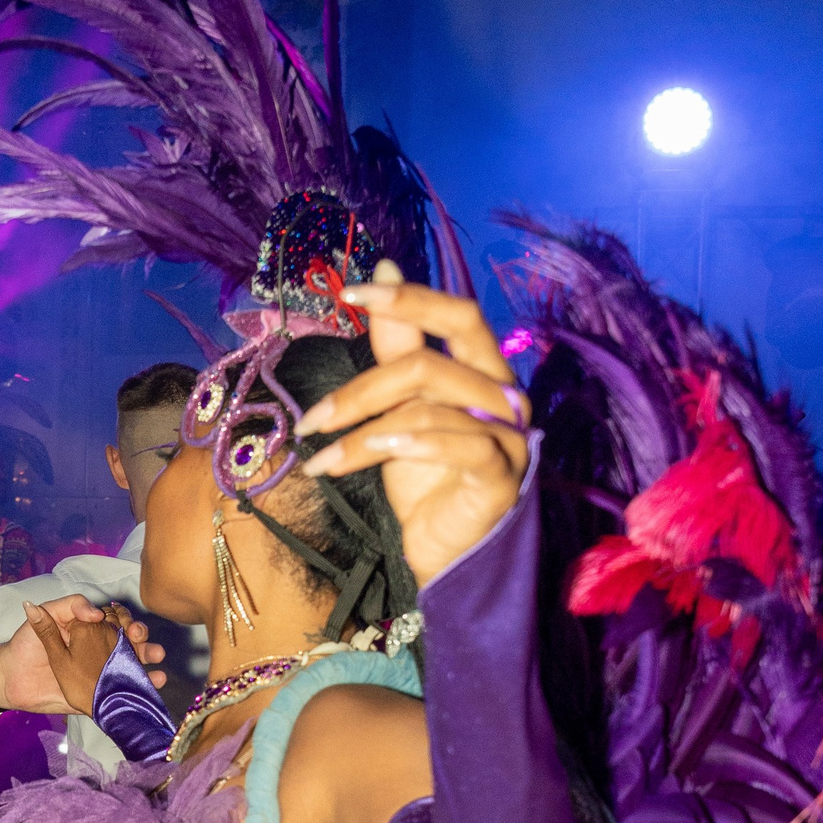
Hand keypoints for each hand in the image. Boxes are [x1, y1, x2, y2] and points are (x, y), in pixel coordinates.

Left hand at [0, 596, 162, 714]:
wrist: (10, 680)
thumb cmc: (25, 645)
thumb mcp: (44, 617)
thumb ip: (68, 607)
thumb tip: (96, 613)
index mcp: (88, 629)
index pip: (116, 621)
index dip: (126, 621)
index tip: (130, 625)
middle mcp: (98, 649)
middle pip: (130, 641)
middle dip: (142, 638)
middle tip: (142, 639)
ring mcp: (101, 671)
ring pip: (132, 663)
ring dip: (149, 657)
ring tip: (156, 657)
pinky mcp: (99, 692)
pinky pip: (124, 688)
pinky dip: (144, 684)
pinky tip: (156, 681)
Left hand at [292, 270, 528, 587]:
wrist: (440, 552)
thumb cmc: (422, 478)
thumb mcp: (398, 407)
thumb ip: (396, 347)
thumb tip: (384, 269)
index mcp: (483, 371)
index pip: (458, 314)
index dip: (408, 298)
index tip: (350, 290)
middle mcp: (504, 396)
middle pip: (432, 364)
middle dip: (363, 388)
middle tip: (313, 418)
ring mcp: (509, 437)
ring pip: (428, 410)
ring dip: (361, 434)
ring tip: (321, 459)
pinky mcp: (502, 477)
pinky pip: (457, 446)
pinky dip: (404, 447)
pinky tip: (364, 458)